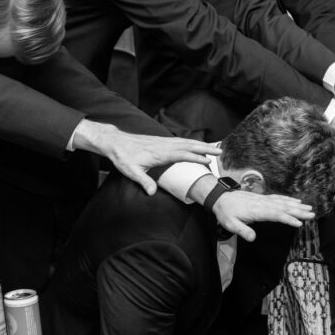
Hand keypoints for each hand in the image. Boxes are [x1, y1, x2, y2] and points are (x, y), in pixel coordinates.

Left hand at [73, 120, 217, 194]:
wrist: (115, 142)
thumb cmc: (122, 156)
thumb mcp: (130, 171)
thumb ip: (143, 181)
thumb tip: (152, 193)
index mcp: (159, 153)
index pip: (182, 154)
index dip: (195, 157)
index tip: (208, 161)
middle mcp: (164, 145)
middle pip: (189, 145)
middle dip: (205, 148)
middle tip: (220, 152)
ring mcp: (163, 141)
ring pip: (186, 142)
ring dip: (201, 144)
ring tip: (214, 148)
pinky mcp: (161, 141)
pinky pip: (181, 141)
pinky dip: (192, 142)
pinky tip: (197, 145)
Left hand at [212, 190, 313, 241]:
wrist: (220, 198)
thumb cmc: (226, 212)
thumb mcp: (230, 224)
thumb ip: (242, 231)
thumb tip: (253, 238)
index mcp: (257, 210)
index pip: (276, 214)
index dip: (288, 219)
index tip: (299, 223)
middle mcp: (263, 204)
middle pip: (284, 207)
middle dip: (298, 211)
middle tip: (312, 214)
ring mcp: (264, 200)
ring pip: (283, 202)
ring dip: (297, 205)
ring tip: (309, 208)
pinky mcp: (263, 198)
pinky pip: (279, 198)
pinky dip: (289, 199)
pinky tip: (296, 201)